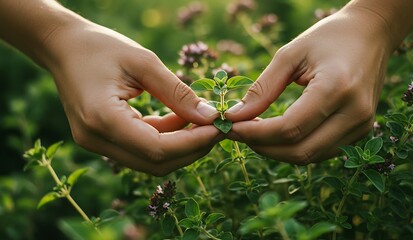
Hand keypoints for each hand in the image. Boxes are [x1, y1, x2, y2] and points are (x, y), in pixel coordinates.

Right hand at [44, 20, 220, 175]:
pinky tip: (180, 119)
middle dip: (191, 149)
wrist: (63, 47)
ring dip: (180, 145)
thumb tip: (210, 117)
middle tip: (217, 129)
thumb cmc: (101, 47)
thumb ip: (178, 93)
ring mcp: (95, 143)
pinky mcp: (101, 140)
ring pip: (149, 160)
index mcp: (102, 119)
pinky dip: (164, 138)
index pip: (157, 149)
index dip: (193, 143)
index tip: (219, 129)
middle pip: (155, 163)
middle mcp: (95, 140)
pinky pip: (140, 149)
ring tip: (202, 121)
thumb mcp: (144, 63)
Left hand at [225, 7, 392, 163]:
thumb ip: (263, 88)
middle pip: (299, 151)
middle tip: (236, 132)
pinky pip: (321, 151)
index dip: (255, 133)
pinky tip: (276, 135)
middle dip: (262, 146)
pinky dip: (295, 148)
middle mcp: (354, 113)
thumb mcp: (291, 54)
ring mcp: (362, 125)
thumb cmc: (328, 38)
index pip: (289, 128)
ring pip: (310, 157)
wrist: (372, 34)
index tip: (229, 127)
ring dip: (276, 151)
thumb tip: (235, 116)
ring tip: (253, 133)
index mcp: (337, 88)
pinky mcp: (361, 131)